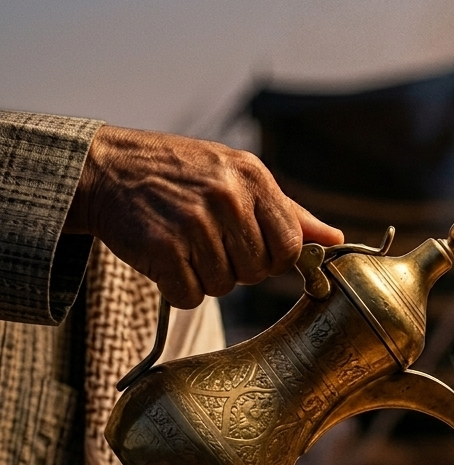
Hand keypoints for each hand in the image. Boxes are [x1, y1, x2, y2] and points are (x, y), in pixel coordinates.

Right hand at [63, 125, 343, 307]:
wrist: (107, 169)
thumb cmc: (180, 175)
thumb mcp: (237, 176)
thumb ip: (288, 213)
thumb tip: (336, 239)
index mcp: (253, 177)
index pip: (290, 246)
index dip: (272, 258)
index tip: (249, 248)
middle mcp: (227, 196)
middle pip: (257, 272)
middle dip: (235, 267)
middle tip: (207, 241)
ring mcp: (194, 221)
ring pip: (224, 287)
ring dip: (203, 277)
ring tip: (183, 244)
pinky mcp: (162, 247)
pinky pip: (190, 295)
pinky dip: (177, 287)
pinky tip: (165, 258)